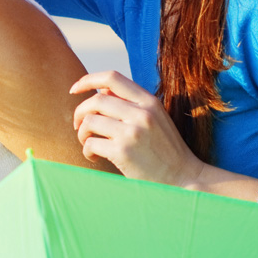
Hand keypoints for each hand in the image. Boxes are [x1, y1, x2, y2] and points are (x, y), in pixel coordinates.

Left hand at [70, 71, 204, 187]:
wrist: (183, 179)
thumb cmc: (165, 149)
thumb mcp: (155, 117)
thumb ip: (130, 102)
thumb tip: (100, 89)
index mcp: (149, 101)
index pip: (112, 77)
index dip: (88, 80)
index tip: (74, 89)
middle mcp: (141, 113)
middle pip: (95, 100)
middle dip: (80, 112)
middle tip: (78, 125)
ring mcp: (132, 133)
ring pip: (90, 121)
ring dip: (82, 132)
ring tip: (87, 142)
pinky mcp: (123, 153)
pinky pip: (91, 143)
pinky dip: (87, 150)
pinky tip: (94, 156)